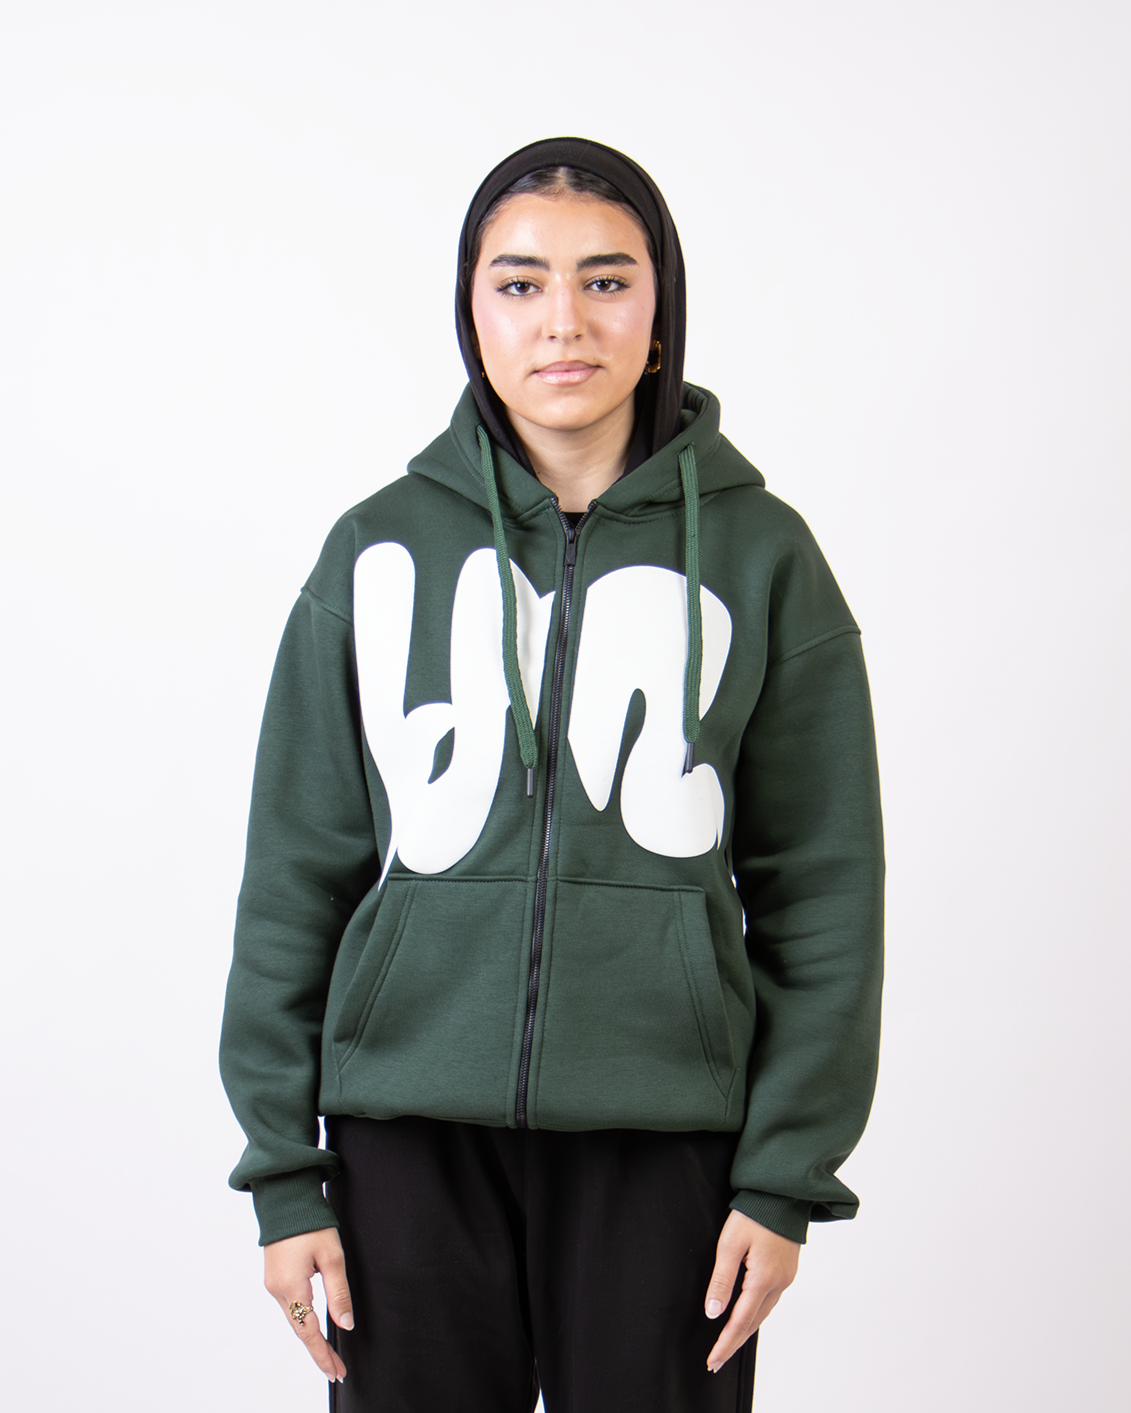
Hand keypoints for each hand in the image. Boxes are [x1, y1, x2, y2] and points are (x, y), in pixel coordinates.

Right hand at [263, 1227, 353, 1382]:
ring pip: (294, 1319)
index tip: (336, 1372)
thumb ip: (338, 1292)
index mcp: (292, 1286)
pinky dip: (302, 1321)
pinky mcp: (274, 1276)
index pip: (309, 1332)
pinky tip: (313, 1328)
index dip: (323, 1355)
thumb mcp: (332, 1256)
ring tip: (329, 1355)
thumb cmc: (310, 1222)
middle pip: (300, 1330)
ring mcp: (273, 1284)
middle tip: (337, 1370)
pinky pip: (289, 1306)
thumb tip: (345, 1325)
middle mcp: (278, 1289)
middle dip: (318, 1352)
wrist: (285, 1198)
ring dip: (311, 1338)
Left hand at [703, 1210, 799, 1372]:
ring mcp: (786, 1278)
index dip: (725, 1343)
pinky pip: (770, 1301)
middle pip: (754, 1323)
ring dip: (746, 1330)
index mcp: (763, 1279)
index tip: (712, 1360)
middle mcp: (779, 1284)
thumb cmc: (754, 1213)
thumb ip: (721, 1280)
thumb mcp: (730, 1243)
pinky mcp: (788, 1270)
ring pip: (764, 1313)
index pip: (740, 1322)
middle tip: (716, 1360)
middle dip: (734, 1342)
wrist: (782, 1192)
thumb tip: (713, 1312)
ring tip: (728, 1343)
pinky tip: (747, 1316)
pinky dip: (756, 1314)